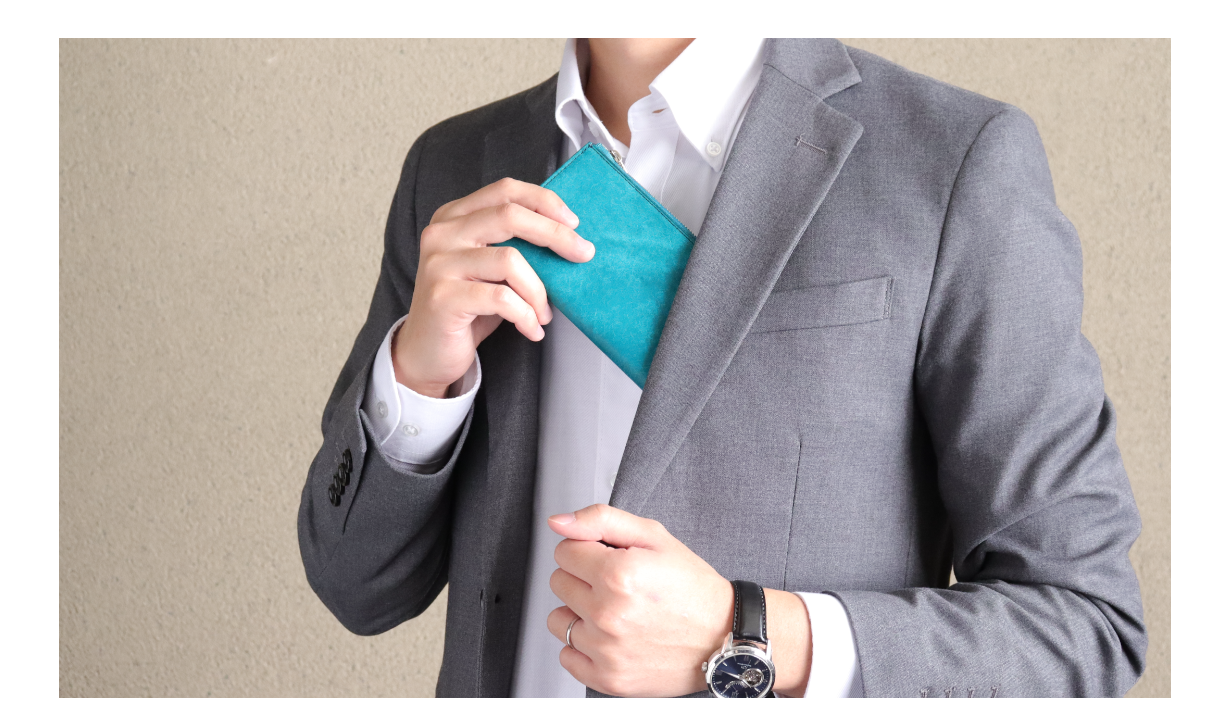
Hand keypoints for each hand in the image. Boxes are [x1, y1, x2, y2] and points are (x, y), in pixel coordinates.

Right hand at [394, 178, 594, 397]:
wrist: (428, 352)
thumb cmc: (467, 309)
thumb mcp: (490, 268)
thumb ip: (514, 244)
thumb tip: (569, 236)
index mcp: (454, 217)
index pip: (505, 191)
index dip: (544, 201)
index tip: (574, 223)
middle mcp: (441, 233)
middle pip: (509, 216)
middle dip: (555, 235)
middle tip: (583, 255)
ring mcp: (438, 264)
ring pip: (510, 261)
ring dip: (539, 292)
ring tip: (544, 314)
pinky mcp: (442, 297)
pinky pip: (502, 299)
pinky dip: (526, 315)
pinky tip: (531, 329)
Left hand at [546, 505, 813, 696]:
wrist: (724, 637)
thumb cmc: (693, 588)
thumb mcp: (654, 537)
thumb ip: (601, 520)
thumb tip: (558, 522)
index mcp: (617, 574)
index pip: (564, 551)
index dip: (587, 550)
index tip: (608, 558)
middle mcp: (607, 614)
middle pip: (559, 582)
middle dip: (583, 577)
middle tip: (617, 584)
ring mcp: (605, 650)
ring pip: (558, 619)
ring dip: (579, 612)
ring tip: (614, 611)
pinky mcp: (608, 679)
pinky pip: (566, 655)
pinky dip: (583, 646)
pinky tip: (611, 636)